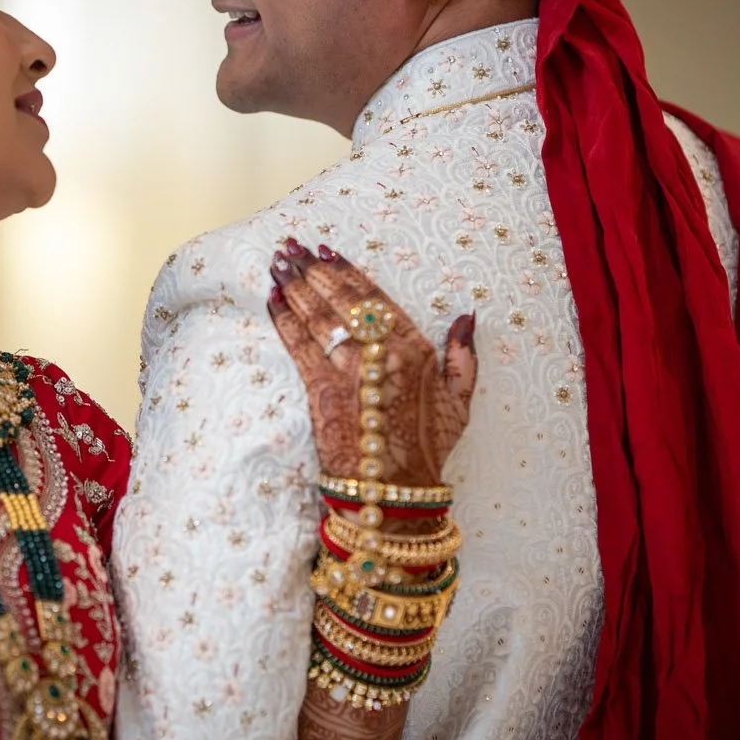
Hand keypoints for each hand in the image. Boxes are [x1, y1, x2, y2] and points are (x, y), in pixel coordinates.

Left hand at [267, 239, 477, 488]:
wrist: (392, 492)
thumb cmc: (427, 448)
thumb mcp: (459, 402)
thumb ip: (463, 357)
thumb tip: (467, 317)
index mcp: (414, 350)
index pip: (375, 299)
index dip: (347, 271)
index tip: (327, 251)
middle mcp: (380, 354)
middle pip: (340, 300)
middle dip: (312, 270)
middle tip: (290, 247)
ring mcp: (348, 371)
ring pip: (316, 317)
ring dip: (293, 286)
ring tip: (277, 262)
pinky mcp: (321, 391)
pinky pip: (298, 346)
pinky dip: (283, 319)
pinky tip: (272, 299)